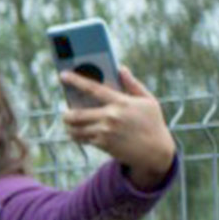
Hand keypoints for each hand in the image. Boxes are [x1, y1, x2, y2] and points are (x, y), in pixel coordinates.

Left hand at [62, 67, 177, 182]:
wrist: (155, 151)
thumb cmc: (152, 122)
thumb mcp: (148, 101)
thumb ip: (133, 84)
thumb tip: (121, 68)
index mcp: (121, 102)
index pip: (93, 88)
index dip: (76, 80)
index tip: (63, 74)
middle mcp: (111, 116)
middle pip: (76, 114)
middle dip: (66, 114)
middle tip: (66, 113)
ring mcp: (105, 131)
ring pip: (75, 129)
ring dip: (70, 127)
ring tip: (70, 124)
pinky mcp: (103, 144)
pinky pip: (82, 139)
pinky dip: (78, 136)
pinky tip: (79, 134)